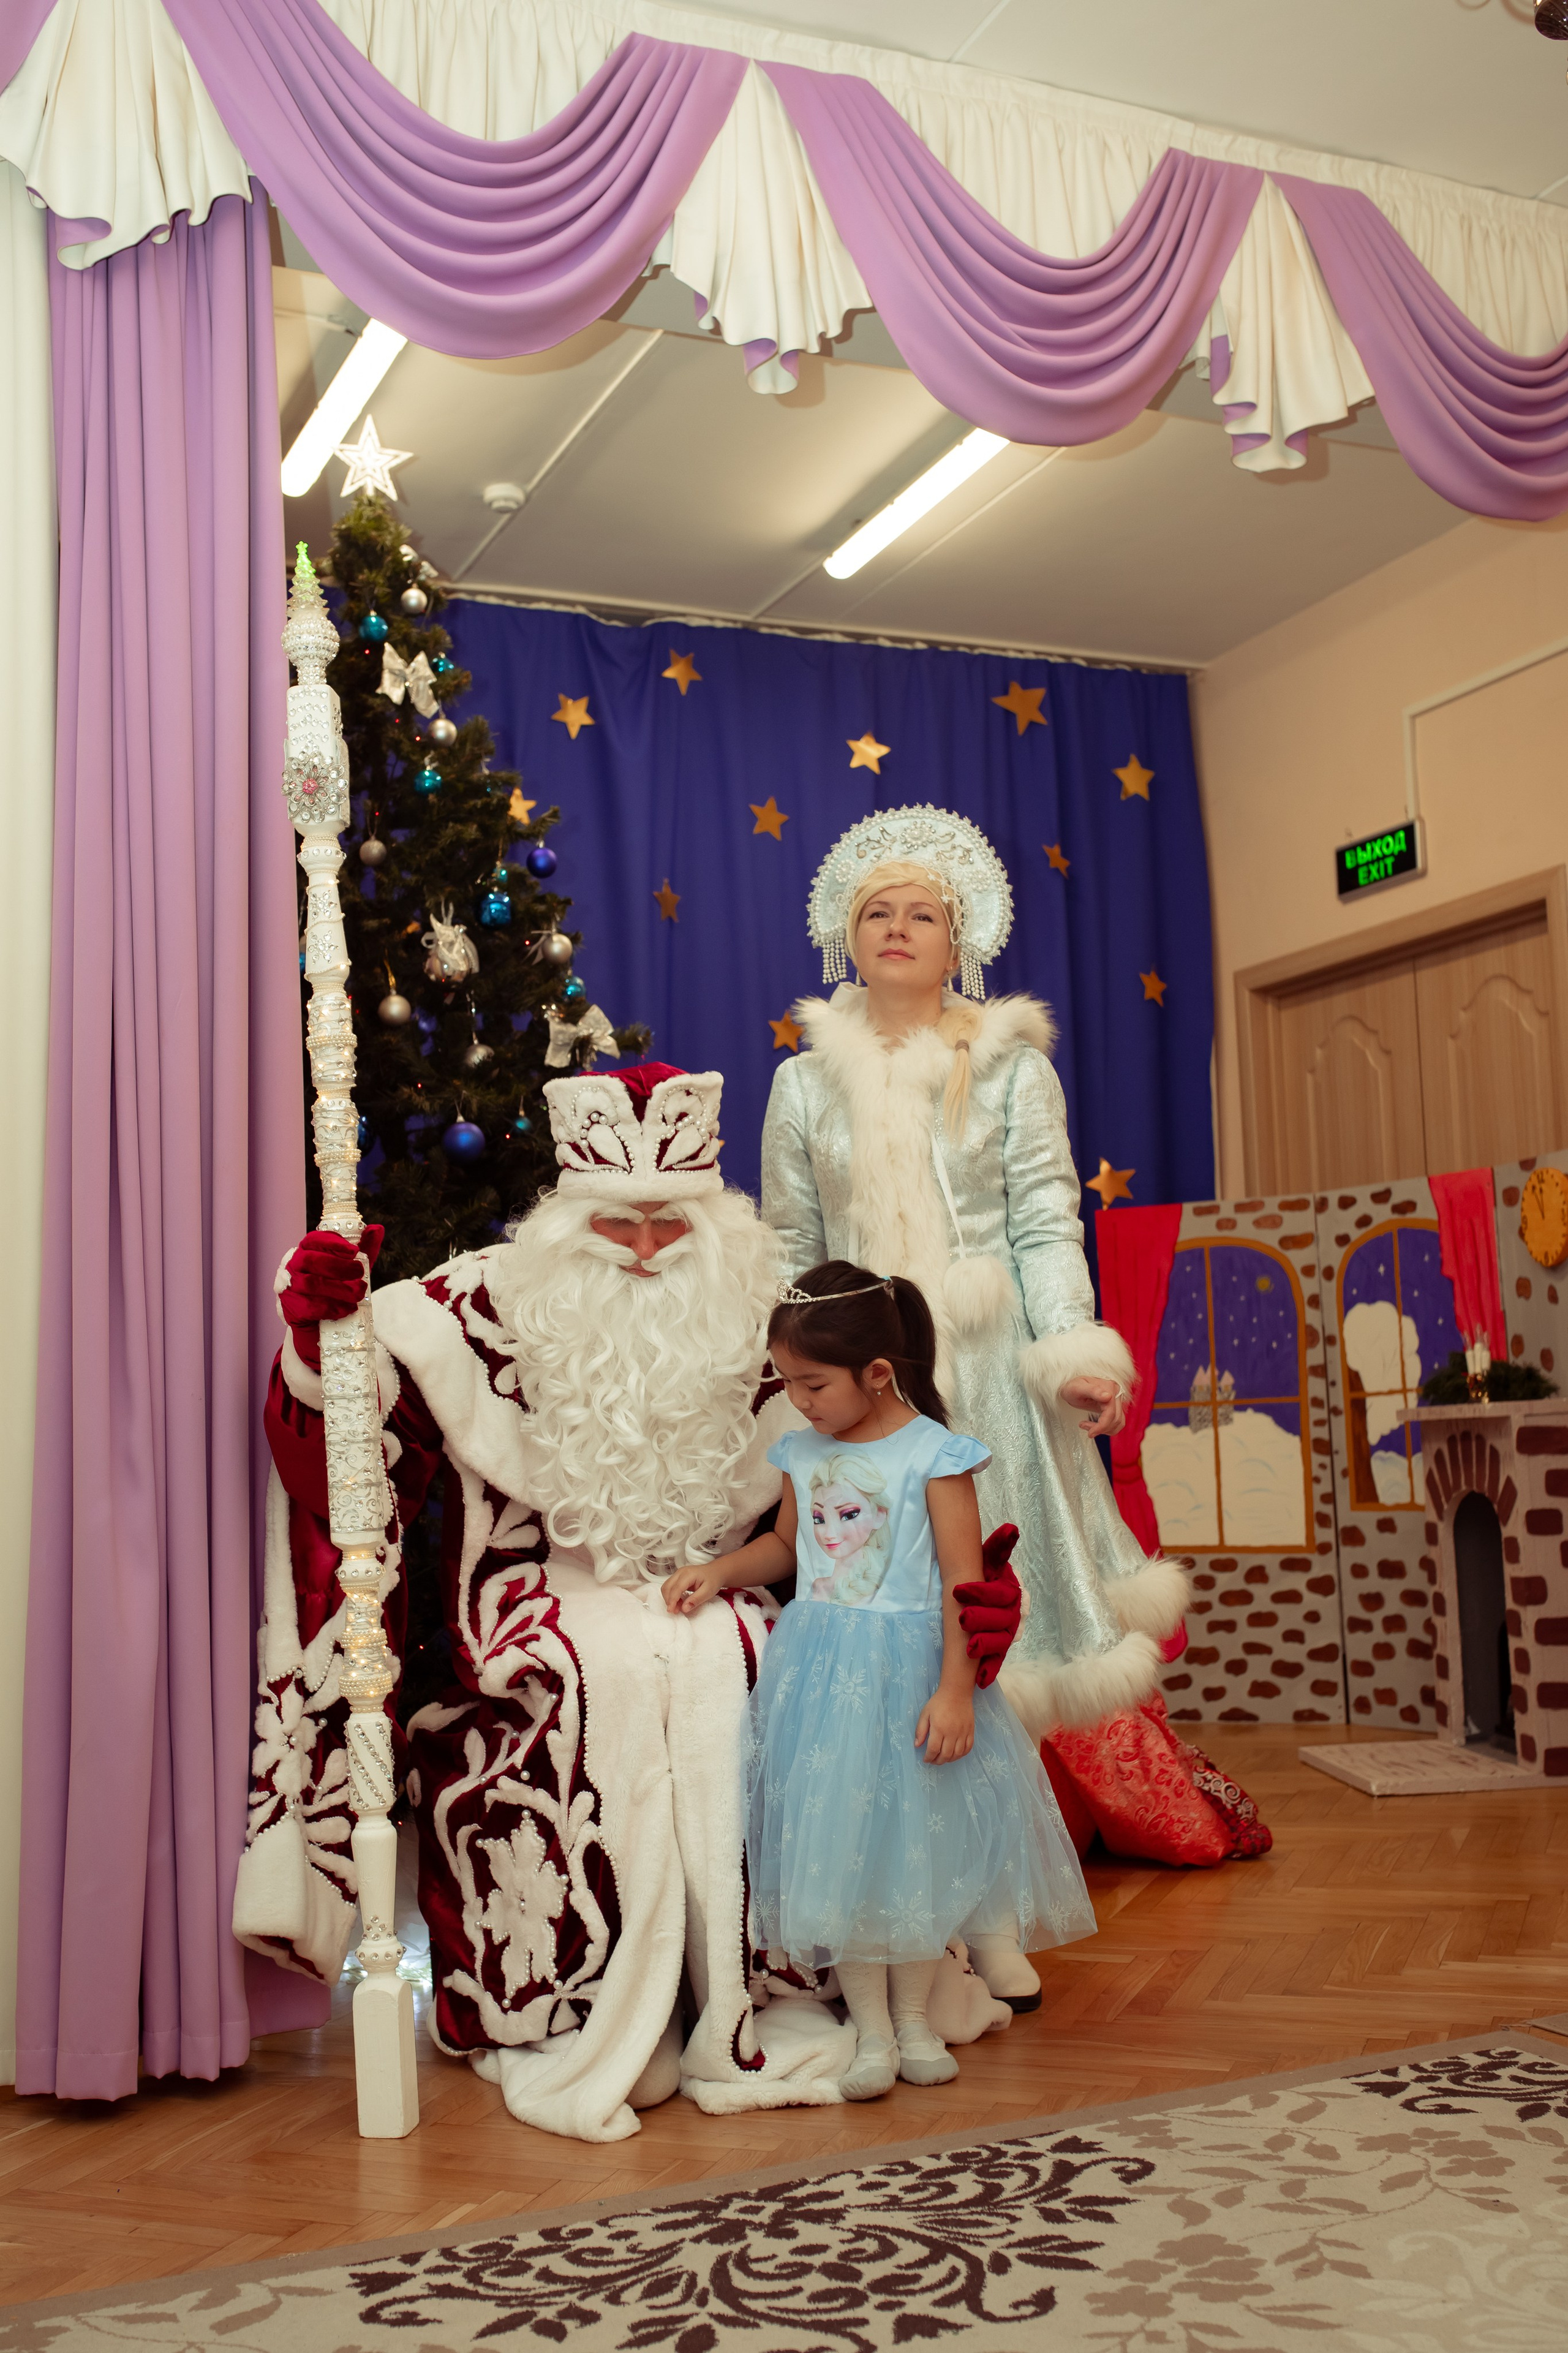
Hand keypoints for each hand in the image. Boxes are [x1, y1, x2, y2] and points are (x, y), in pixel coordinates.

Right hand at [278, 1227, 383, 1372]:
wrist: (321, 1323)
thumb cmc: (336, 1287)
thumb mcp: (352, 1268)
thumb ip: (364, 1249)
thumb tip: (377, 1228)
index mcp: (307, 1251)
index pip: (314, 1239)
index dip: (333, 1243)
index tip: (354, 1251)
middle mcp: (294, 1266)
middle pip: (311, 1261)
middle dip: (339, 1267)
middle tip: (360, 1273)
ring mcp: (290, 1288)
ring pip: (311, 1284)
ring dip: (339, 1289)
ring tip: (359, 1294)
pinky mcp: (292, 1308)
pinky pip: (311, 1306)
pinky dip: (333, 1308)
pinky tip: (347, 1309)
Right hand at [662, 1561, 725, 1615]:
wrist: (715, 1572)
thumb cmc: (713, 1580)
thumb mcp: (708, 1591)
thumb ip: (696, 1600)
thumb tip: (684, 1608)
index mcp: (688, 1574)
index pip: (676, 1588)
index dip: (672, 1600)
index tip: (671, 1611)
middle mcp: (680, 1572)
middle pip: (667, 1587)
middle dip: (669, 1600)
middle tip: (676, 1611)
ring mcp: (678, 1574)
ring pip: (666, 1587)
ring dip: (669, 1599)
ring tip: (678, 1608)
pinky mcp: (677, 1578)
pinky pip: (670, 1587)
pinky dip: (671, 1596)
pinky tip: (679, 1602)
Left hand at [915, 1684, 973, 1763]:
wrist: (956, 1693)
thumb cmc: (938, 1703)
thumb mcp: (925, 1714)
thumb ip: (920, 1730)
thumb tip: (917, 1745)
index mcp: (939, 1728)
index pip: (933, 1749)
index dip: (929, 1757)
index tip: (925, 1759)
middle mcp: (952, 1733)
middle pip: (946, 1755)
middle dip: (938, 1761)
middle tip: (933, 1760)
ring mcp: (963, 1733)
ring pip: (957, 1754)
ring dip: (949, 1760)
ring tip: (943, 1758)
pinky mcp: (971, 1731)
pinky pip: (968, 1748)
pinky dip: (961, 1755)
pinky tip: (955, 1754)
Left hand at [953, 1527, 1022, 1689]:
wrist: (989, 1592)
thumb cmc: (986, 1573)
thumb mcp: (989, 1558)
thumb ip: (999, 1547)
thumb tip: (1010, 1529)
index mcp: (1011, 1591)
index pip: (1000, 1594)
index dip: (981, 1593)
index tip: (958, 1590)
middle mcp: (1013, 1614)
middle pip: (1001, 1620)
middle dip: (982, 1620)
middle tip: (962, 1620)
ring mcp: (1007, 1633)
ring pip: (1001, 1642)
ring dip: (987, 1647)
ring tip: (969, 1649)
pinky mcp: (998, 1650)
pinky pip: (997, 1661)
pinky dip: (990, 1670)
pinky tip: (981, 1680)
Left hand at [1059, 1374, 1126, 1437]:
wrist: (1071, 1387)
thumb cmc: (1072, 1386)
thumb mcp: (1077, 1388)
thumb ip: (1093, 1391)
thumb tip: (1108, 1397)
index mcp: (1108, 1387)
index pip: (1111, 1413)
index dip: (1102, 1426)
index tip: (1090, 1433)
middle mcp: (1116, 1393)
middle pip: (1116, 1419)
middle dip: (1101, 1428)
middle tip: (1085, 1427)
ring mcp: (1116, 1400)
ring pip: (1119, 1422)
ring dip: (1105, 1429)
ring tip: (1089, 1427)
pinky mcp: (1114, 1407)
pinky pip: (1118, 1422)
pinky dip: (1108, 1428)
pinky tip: (1096, 1426)